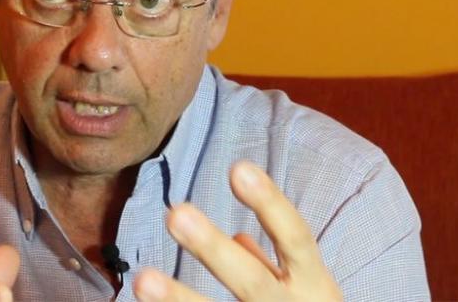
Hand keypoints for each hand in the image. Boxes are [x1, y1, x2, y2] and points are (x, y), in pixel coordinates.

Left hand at [133, 161, 340, 301]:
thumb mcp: (309, 293)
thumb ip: (277, 266)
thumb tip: (242, 238)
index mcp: (315, 288)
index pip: (296, 238)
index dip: (270, 204)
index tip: (237, 168)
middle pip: (253, 283)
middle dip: (214, 250)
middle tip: (174, 213)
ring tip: (142, 280)